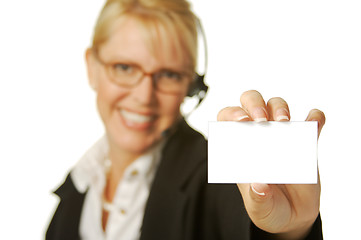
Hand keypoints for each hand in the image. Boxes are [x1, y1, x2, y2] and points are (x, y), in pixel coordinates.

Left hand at [217, 90, 325, 239]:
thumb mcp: (259, 208)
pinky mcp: (305, 142)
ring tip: (283, 124)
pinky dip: (314, 118)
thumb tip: (260, 185)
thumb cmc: (268, 207)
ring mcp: (281, 136)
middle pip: (251, 103)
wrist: (292, 216)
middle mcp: (258, 136)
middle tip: (261, 122)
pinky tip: (314, 123)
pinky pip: (311, 122)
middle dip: (254, 105)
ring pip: (276, 105)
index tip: (242, 122)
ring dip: (280, 108)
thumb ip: (257, 198)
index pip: (228, 119)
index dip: (232, 115)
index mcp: (240, 147)